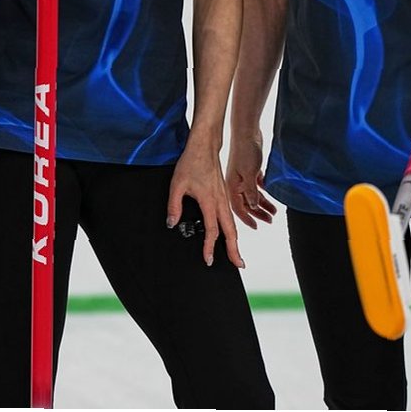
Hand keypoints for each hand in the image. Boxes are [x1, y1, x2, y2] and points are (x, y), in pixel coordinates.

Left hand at [167, 137, 243, 268]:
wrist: (204, 146)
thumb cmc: (191, 162)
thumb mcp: (177, 184)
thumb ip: (174, 205)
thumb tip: (172, 223)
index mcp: (210, 201)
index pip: (213, 230)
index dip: (210, 247)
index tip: (208, 259)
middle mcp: (221, 201)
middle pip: (231, 231)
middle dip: (235, 249)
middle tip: (238, 265)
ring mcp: (224, 198)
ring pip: (233, 224)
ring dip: (235, 240)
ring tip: (237, 255)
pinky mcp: (224, 194)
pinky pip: (230, 216)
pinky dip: (233, 229)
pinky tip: (230, 234)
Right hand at [225, 134, 276, 229]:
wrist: (247, 131)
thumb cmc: (244, 150)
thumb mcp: (249, 175)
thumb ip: (251, 192)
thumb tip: (253, 206)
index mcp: (233, 186)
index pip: (239, 208)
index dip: (247, 218)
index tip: (256, 226)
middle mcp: (237, 183)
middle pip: (247, 203)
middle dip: (258, 213)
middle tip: (269, 220)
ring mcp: (243, 176)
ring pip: (253, 195)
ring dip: (263, 203)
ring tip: (274, 211)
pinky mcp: (251, 169)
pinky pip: (257, 185)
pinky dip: (263, 191)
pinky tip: (270, 194)